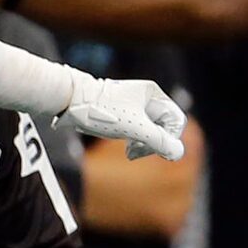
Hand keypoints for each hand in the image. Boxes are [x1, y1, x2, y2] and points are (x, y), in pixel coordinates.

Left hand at [62, 77, 187, 161]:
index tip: (156, 151)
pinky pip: (139, 129)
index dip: (169, 139)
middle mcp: (146, 97)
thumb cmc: (102, 111)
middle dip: (155, 143)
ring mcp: (135, 104)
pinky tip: (126, 148)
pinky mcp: (123, 112)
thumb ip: (160, 141)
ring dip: (145, 144)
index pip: (176, 121)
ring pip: (152, 129)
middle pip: (164, 126)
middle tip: (138, 153)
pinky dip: (135, 140)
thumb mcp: (135, 129)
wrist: (69, 101)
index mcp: (153, 94)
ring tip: (130, 153)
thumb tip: (178, 153)